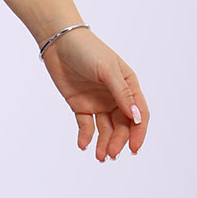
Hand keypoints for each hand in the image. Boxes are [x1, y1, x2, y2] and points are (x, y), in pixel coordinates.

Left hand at [39, 27, 148, 160]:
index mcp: (128, 85)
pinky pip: (86, 125)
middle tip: (112, 154)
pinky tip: (83, 145)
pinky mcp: (80, 105)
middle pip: (122, 125)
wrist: (57, 41)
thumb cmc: (87, 49)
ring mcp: (98, 101)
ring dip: (105, 143)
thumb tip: (137, 117)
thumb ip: (122, 93)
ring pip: (106, 129)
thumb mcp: (107, 69)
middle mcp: (115, 96)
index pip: (139, 114)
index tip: (133, 148)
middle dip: (118, 141)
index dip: (138, 133)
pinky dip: (86, 136)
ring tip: (100, 156)